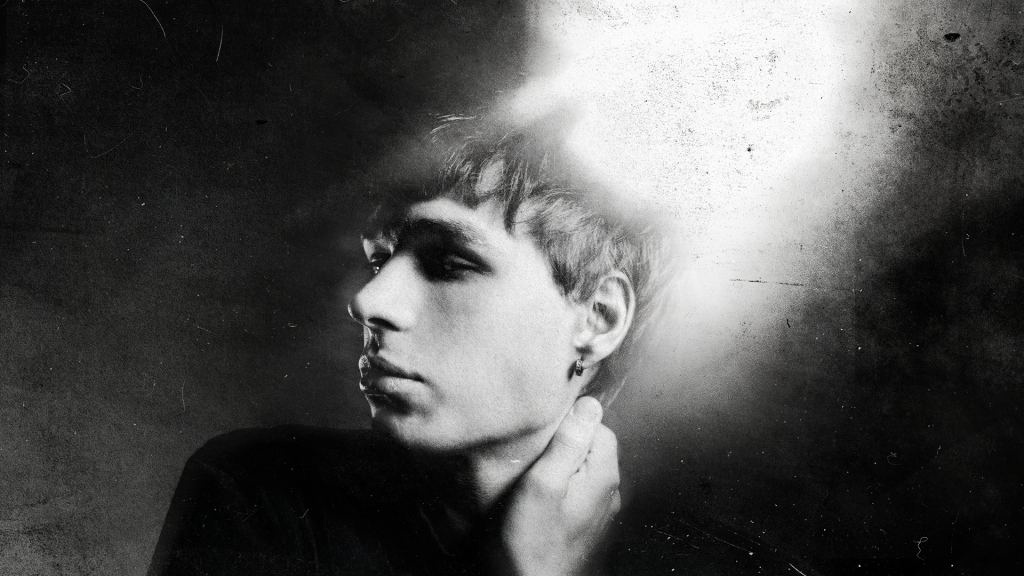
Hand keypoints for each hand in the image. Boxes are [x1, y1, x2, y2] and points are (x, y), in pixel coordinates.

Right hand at [496, 397, 620, 575]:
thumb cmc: (534, 540)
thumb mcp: (544, 483)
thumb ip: (568, 443)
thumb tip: (588, 404)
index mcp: (605, 475)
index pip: (599, 426)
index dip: (570, 424)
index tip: (544, 438)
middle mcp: (611, 491)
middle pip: (594, 446)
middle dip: (567, 445)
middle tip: (536, 458)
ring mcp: (603, 510)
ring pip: (587, 468)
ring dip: (565, 466)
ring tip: (537, 477)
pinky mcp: (590, 524)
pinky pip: (582, 490)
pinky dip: (565, 486)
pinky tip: (544, 498)